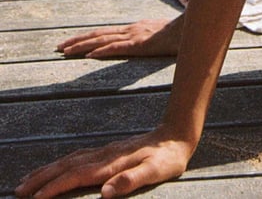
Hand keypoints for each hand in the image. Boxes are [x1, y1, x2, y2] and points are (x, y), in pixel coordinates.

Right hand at [15, 128, 191, 197]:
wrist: (177, 134)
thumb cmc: (168, 158)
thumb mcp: (156, 171)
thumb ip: (132, 180)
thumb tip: (106, 193)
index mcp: (111, 163)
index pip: (76, 176)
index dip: (55, 187)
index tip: (35, 198)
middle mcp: (103, 156)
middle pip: (66, 166)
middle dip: (41, 178)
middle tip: (18, 190)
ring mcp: (105, 152)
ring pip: (69, 160)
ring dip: (48, 170)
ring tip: (28, 180)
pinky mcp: (108, 151)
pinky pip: (78, 157)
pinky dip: (62, 164)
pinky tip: (58, 168)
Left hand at [57, 17, 182, 58]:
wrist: (194, 26)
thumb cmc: (181, 33)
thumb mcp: (162, 36)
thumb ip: (153, 39)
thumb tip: (150, 43)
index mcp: (134, 29)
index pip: (105, 33)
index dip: (86, 37)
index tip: (70, 43)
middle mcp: (131, 29)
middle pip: (98, 35)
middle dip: (77, 41)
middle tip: (58, 47)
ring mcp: (135, 35)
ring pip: (103, 40)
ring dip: (82, 46)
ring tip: (65, 51)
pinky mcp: (141, 44)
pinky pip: (118, 47)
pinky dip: (103, 50)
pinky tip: (90, 55)